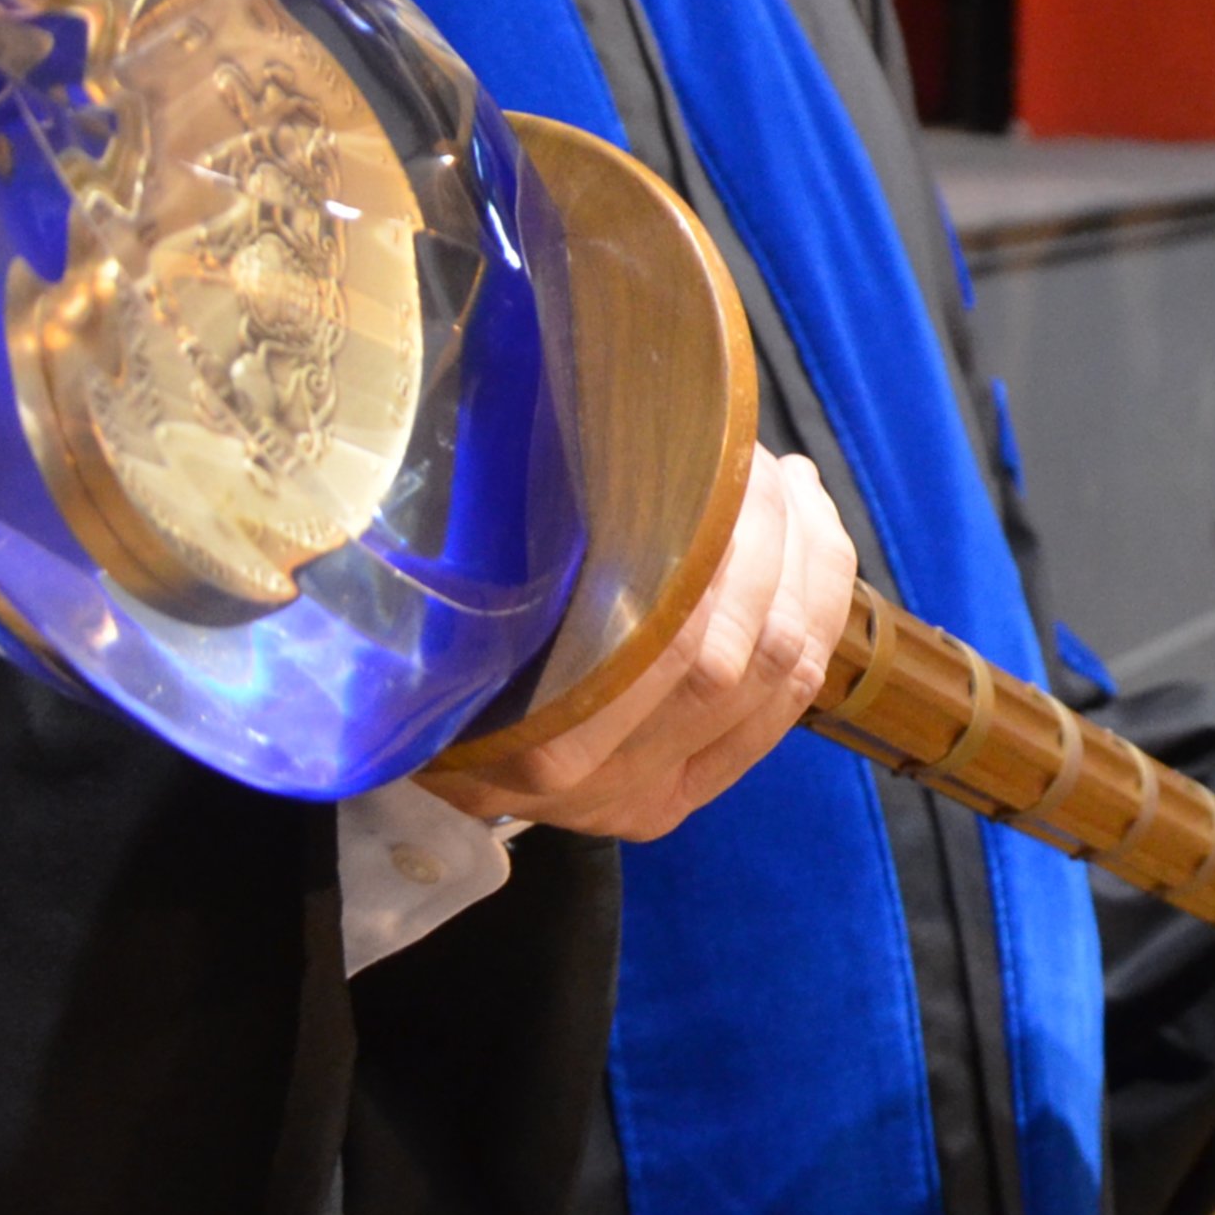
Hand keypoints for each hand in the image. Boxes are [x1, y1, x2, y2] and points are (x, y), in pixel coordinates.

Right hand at [424, 451, 851, 840]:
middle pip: (745, 653)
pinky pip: (784, 709)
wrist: (396, 738)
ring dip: (810, 571)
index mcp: (535, 736)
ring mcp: (643, 797)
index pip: (678, 635)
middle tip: (766, 465)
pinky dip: (817, 621)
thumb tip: (631, 415)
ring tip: (795, 494)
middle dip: (779, 539)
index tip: (729, 450)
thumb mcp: (460, 579)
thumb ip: (540, 534)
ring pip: (782, 676)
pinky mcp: (681, 798)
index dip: (731, 529)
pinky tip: (811, 555)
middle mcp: (594, 782)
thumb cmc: (426, 630)